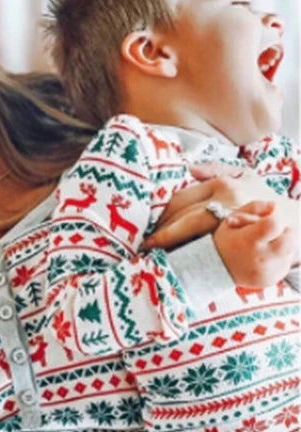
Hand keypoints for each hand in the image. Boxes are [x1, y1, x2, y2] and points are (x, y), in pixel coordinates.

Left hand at [147, 163, 282, 249]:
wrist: (291, 219)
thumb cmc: (262, 197)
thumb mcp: (244, 175)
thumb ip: (216, 169)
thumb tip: (188, 168)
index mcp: (221, 185)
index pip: (181, 200)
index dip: (162, 216)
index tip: (147, 228)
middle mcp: (224, 200)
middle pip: (182, 217)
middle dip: (161, 233)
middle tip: (144, 246)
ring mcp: (230, 220)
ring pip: (191, 232)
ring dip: (170, 244)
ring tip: (154, 254)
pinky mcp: (235, 238)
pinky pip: (205, 248)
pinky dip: (187, 255)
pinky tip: (175, 263)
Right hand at [211, 200, 294, 286]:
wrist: (213, 269)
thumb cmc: (225, 240)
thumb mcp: (233, 218)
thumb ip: (255, 207)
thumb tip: (275, 207)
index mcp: (249, 241)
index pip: (276, 223)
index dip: (274, 219)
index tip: (266, 222)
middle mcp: (260, 259)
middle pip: (291, 239)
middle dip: (285, 232)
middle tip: (271, 234)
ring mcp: (267, 271)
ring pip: (290, 250)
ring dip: (281, 245)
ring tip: (262, 247)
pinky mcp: (272, 280)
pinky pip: (285, 263)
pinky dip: (278, 257)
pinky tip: (262, 257)